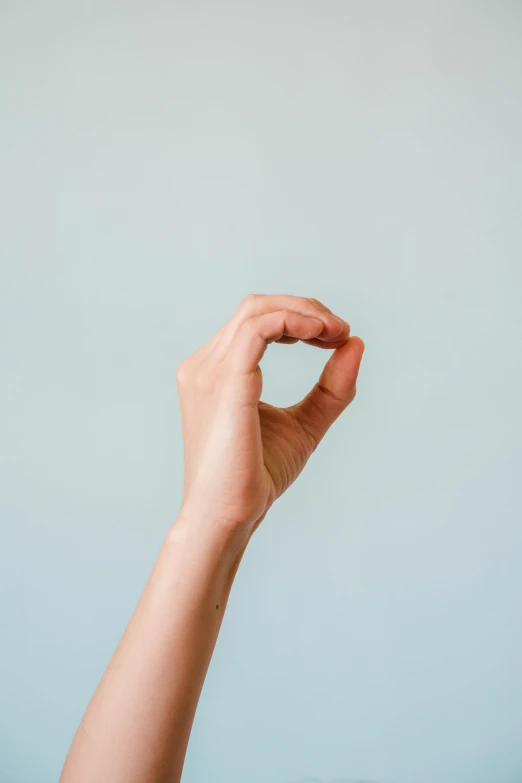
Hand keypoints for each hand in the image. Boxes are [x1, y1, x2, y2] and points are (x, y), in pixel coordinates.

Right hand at [176, 294, 363, 534]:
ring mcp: (209, 371)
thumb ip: (330, 388)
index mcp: (215, 372)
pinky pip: (258, 330)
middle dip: (305, 309)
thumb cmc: (255, 476)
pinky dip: (293, 322)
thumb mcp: (304, 424)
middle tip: (341, 331)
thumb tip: (356, 345)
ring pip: (258, 311)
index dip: (300, 319)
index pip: (255, 321)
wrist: (229, 517)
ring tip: (336, 332)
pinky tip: (320, 336)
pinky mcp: (224, 382)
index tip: (336, 338)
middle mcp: (205, 365)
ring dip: (304, 313)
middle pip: (256, 307)